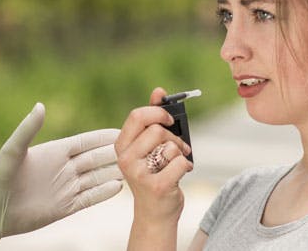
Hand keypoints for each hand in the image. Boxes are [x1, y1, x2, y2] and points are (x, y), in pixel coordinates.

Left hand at [0, 103, 123, 243]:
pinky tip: (120, 187)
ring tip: (137, 166)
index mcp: (53, 152)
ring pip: (96, 178)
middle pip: (95, 159)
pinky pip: (89, 198)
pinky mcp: (65, 207)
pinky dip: (104, 192)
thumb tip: (40, 105)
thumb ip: (28, 130)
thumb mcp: (12, 152)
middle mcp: (63, 168)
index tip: (124, 128)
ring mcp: (65, 188)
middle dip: (115, 152)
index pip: (85, 142)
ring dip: (114, 172)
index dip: (103, 136)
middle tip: (141, 146)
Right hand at [115, 88, 193, 222]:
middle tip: (178, 147)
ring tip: (177, 163)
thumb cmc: (153, 176)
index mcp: (121, 146)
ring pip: (170, 146)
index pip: (137, 116)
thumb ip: (152, 120)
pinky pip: (180, 162)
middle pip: (157, 130)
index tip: (169, 119)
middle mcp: (125, 159)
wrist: (154, 215)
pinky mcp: (157, 186)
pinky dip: (186, 167)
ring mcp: (139, 174)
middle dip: (174, 137)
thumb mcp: (148, 147)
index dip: (158, 112)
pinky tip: (180, 175)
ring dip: (181, 153)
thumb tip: (158, 91)